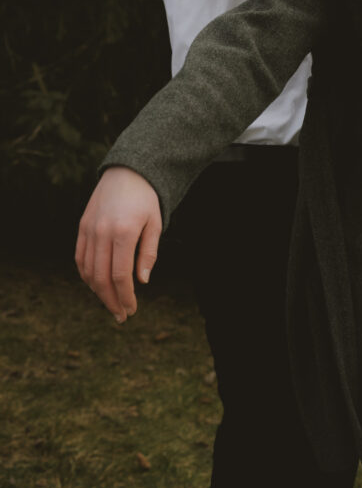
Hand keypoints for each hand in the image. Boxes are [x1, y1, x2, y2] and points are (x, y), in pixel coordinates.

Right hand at [75, 167, 161, 321]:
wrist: (126, 172)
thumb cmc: (146, 199)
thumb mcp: (156, 223)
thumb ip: (148, 252)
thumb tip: (142, 281)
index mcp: (123, 232)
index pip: (120, 275)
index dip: (125, 297)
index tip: (131, 310)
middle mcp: (102, 232)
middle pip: (101, 277)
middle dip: (111, 300)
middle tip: (121, 315)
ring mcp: (89, 230)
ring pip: (87, 270)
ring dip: (98, 292)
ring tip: (111, 304)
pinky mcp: (82, 227)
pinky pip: (80, 258)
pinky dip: (86, 275)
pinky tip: (97, 285)